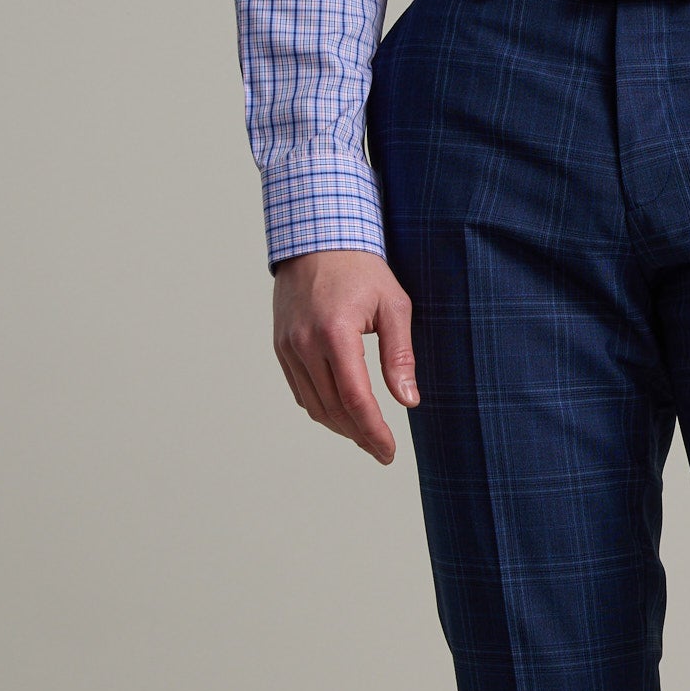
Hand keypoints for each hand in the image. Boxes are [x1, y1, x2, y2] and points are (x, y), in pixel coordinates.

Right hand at [272, 249, 418, 464]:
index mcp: (335, 332)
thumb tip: (409, 401)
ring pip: (313, 405)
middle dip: (359, 435)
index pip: (355, 398)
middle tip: (383, 450)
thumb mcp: (393, 305)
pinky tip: (342, 413)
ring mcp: (287, 346)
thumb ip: (400, 355)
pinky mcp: (281, 347)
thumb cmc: (362, 268)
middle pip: (333, 408)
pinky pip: (299, 391)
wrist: (316, 238)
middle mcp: (304, 343)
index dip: (373, 431)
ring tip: (366, 435)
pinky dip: (321, 408)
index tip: (388, 452)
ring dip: (340, 426)